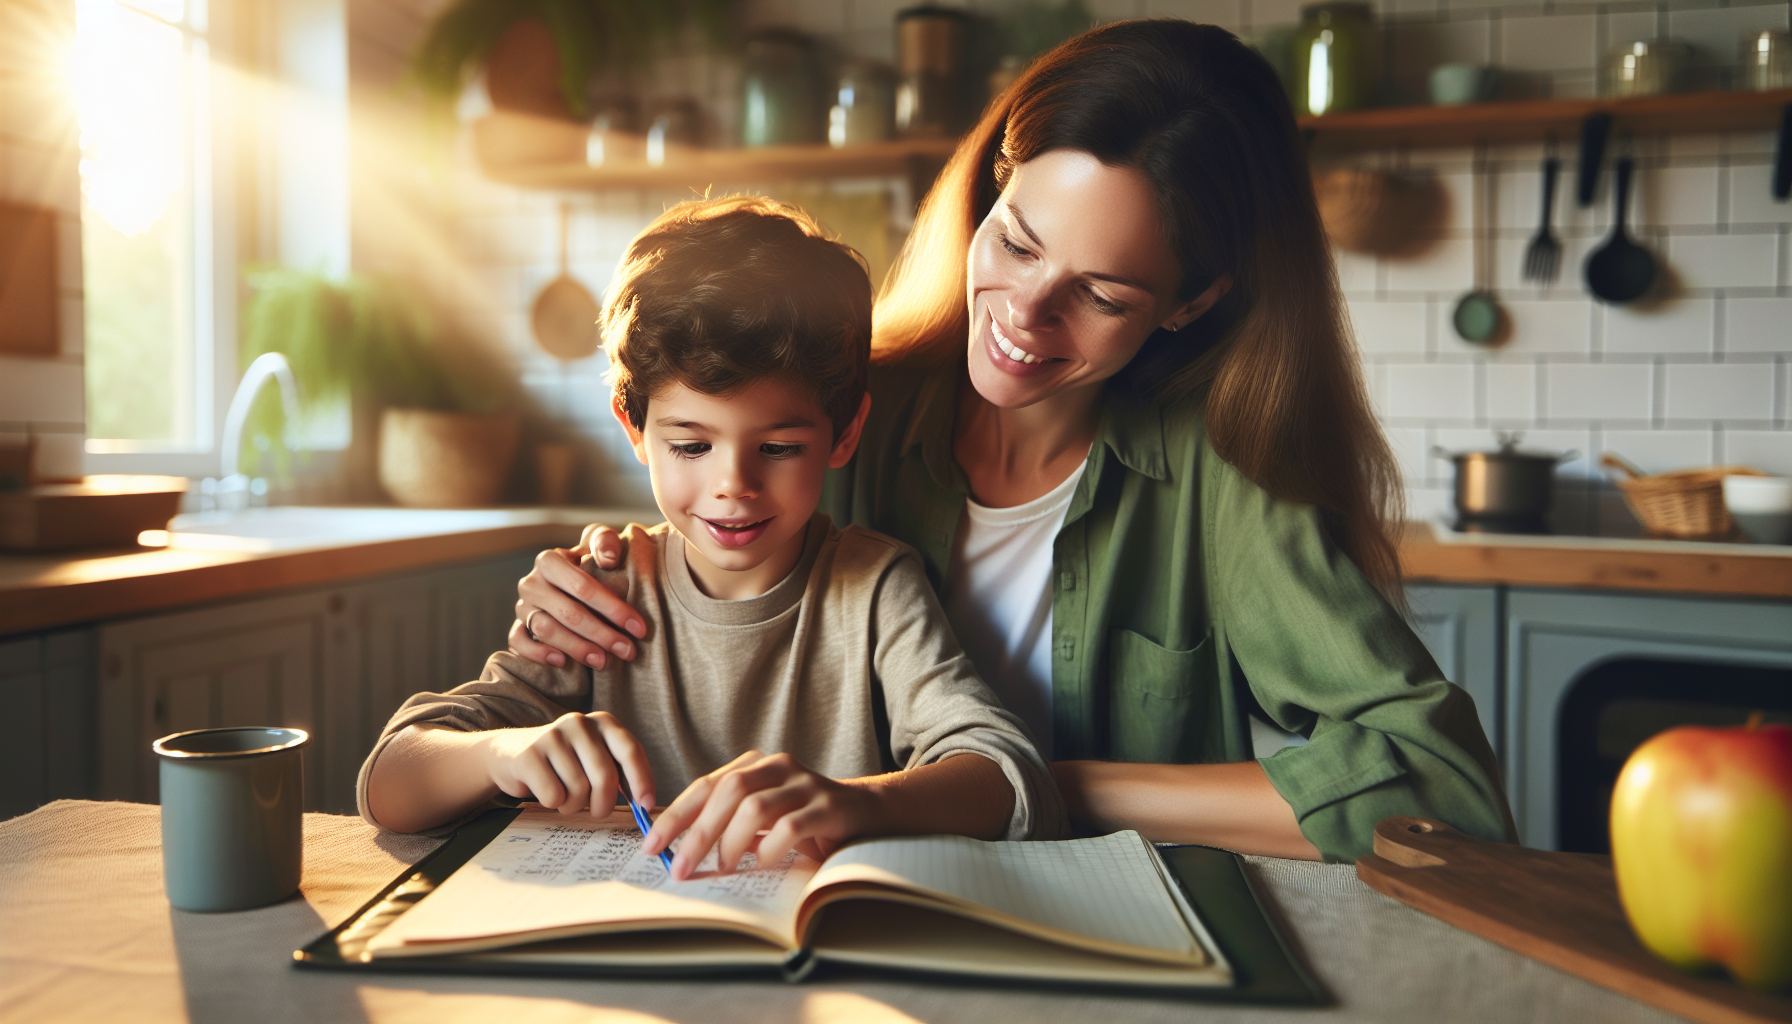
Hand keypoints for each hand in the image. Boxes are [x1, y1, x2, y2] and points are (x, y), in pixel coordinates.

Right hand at [479, 712, 656, 815]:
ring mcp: (552, 736)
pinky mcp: (529, 755)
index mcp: (603, 722)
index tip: (646, 807)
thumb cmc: (563, 763)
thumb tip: (646, 805)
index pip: (630, 750)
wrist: (510, 753)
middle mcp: (579, 723)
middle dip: (604, 804)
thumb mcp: (594, 758)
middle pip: (605, 776)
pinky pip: (554, 796)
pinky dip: (553, 804)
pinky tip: (545, 791)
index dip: (642, 780)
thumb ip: (619, 772)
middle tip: (598, 812)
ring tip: (565, 796)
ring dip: (574, 805)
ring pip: (579, 790)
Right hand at [509, 524, 646, 668]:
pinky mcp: (516, 627)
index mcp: (549, 561)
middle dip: (602, 634)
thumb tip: (609, 559)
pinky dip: (538, 653)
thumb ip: (605, 541)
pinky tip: (562, 662)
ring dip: (577, 648)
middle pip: (567, 612)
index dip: (612, 608)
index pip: (582, 586)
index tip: (638, 627)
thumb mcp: (600, 544)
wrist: (572, 582)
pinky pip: (519, 643)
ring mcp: (522, 607)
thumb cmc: (591, 562)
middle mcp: (532, 583)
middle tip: (627, 650)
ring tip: (604, 661)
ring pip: (545, 630)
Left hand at [643, 751, 876, 879]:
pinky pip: (789, 826)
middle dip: (697, 832)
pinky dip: (769, 849)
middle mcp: (779, 766)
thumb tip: (681, 849)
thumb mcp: (763, 818)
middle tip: (679, 867)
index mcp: (756, 765)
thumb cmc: (807, 821)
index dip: (676, 815)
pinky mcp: (828, 806)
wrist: (868, 815)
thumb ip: (729, 824)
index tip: (652, 845)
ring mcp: (805, 784)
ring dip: (731, 842)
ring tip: (722, 868)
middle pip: (727, 791)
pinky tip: (764, 864)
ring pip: (754, 806)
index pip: (706, 785)